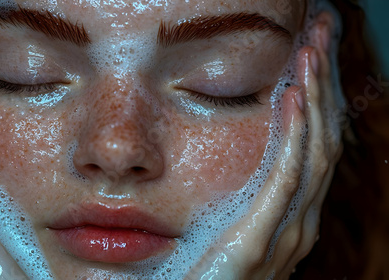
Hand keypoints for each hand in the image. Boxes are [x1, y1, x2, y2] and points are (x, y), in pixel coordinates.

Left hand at [184, 12, 342, 279]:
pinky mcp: (259, 238)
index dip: (321, 98)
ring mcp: (286, 232)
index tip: (314, 54)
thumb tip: (252, 163)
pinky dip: (295, 134)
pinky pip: (286, 177)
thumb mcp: (235, 226)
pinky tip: (293, 97)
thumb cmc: (208, 273)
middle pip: (324, 138)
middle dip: (326, 86)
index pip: (316, 144)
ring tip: (312, 53)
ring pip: (314, 151)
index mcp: (293, 214)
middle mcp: (300, 220)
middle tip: (325, 37)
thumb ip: (251, 199)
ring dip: (315, 98)